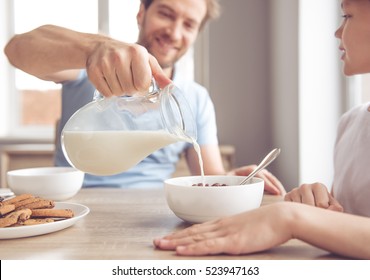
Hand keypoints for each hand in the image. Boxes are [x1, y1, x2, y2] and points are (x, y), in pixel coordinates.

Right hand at [86, 40, 170, 96]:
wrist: (101, 47)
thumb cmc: (129, 56)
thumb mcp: (146, 61)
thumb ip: (159, 75)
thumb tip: (172, 88)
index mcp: (137, 52)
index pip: (143, 84)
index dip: (142, 87)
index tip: (138, 80)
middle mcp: (120, 56)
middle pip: (130, 90)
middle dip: (131, 89)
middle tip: (127, 79)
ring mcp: (104, 62)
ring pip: (118, 93)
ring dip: (120, 90)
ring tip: (118, 78)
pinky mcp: (93, 70)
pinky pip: (106, 93)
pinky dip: (109, 91)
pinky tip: (109, 80)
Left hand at [154, 202, 291, 255]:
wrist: (282, 217)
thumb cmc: (267, 222)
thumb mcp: (246, 226)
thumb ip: (234, 232)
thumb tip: (226, 238)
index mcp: (223, 222)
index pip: (196, 229)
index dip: (180, 234)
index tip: (168, 237)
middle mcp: (220, 226)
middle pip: (191, 233)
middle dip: (172, 239)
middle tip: (155, 242)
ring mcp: (225, 233)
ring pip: (195, 239)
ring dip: (175, 243)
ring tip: (160, 245)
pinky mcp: (233, 242)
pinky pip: (208, 246)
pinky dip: (192, 249)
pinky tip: (181, 251)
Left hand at [228, 165, 285, 194]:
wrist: (227, 180)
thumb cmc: (227, 182)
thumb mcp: (228, 183)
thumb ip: (233, 187)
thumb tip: (239, 192)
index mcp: (247, 170)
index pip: (259, 175)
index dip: (267, 183)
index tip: (274, 191)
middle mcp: (255, 170)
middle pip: (268, 176)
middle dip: (276, 186)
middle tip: (282, 196)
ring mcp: (259, 174)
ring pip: (272, 179)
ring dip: (278, 187)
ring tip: (284, 197)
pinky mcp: (262, 179)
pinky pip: (271, 182)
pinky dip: (277, 188)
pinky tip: (281, 196)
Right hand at [284, 183, 342, 211]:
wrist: (309, 208)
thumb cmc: (323, 208)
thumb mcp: (332, 208)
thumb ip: (336, 208)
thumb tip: (330, 208)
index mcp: (318, 186)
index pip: (322, 204)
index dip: (324, 212)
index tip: (324, 212)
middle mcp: (305, 186)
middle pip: (310, 207)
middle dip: (313, 214)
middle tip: (315, 216)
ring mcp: (294, 191)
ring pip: (300, 209)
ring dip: (304, 215)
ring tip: (307, 215)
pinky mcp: (286, 197)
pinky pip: (291, 209)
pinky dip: (295, 214)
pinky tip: (299, 213)